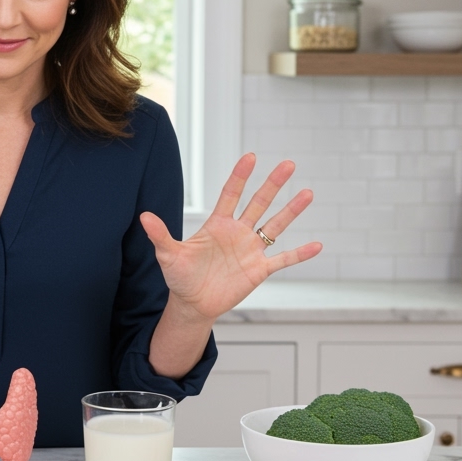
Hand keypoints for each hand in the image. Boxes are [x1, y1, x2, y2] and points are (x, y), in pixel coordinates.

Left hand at [140, 153, 321, 320]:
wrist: (193, 304)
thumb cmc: (180, 277)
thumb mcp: (168, 255)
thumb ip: (160, 235)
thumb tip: (144, 216)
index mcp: (217, 224)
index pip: (231, 194)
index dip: (240, 176)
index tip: (251, 156)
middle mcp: (238, 232)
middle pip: (259, 203)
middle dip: (273, 184)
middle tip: (289, 164)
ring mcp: (251, 250)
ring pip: (275, 226)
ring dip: (291, 211)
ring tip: (308, 193)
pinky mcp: (259, 270)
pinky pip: (283, 259)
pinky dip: (300, 254)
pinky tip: (317, 245)